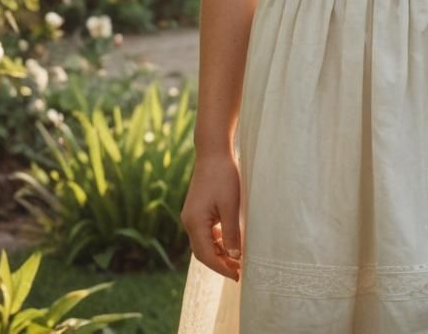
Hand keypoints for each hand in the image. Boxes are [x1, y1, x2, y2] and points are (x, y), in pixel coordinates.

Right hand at [180, 150, 244, 280]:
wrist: (213, 152)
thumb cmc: (223, 176)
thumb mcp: (231, 206)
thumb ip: (231, 233)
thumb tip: (234, 257)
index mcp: (194, 222)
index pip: (206, 255)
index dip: (222, 268)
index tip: (237, 275)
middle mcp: (188, 221)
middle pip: (202, 252)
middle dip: (220, 263)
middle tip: (238, 270)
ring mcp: (191, 215)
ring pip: (203, 242)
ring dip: (218, 252)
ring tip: (237, 258)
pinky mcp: (196, 210)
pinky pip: (204, 232)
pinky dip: (216, 240)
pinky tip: (229, 241)